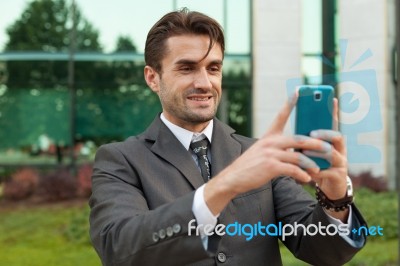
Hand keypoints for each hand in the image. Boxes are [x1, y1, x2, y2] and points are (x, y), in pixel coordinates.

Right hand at [204, 94, 332, 214]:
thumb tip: (295, 151)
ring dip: (311, 163)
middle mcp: (270, 142)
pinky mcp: (271, 166)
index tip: (298, 92)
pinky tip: (306, 179)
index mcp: (268, 136)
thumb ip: (277, 148)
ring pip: (298, 156)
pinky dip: (302, 174)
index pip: (280, 116)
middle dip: (316, 144)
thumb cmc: (249, 166)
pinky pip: (292, 169)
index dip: (290, 103)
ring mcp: (270, 154)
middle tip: (329, 148)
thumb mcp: (261, 151)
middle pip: (299, 139)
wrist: (233, 178)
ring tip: (318, 169)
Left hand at [305, 98, 347, 200]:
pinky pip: (327, 171)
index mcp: (333, 141)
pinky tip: (307, 170)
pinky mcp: (338, 176)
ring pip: (332, 154)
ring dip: (317, 152)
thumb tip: (294, 129)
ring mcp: (341, 162)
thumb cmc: (318, 164)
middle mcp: (340, 149)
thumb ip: (306, 140)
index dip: (333, 112)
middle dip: (324, 134)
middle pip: (337, 137)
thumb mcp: (312, 150)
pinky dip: (316, 170)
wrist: (329, 188)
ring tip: (304, 151)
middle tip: (311, 133)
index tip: (332, 100)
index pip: (334, 124)